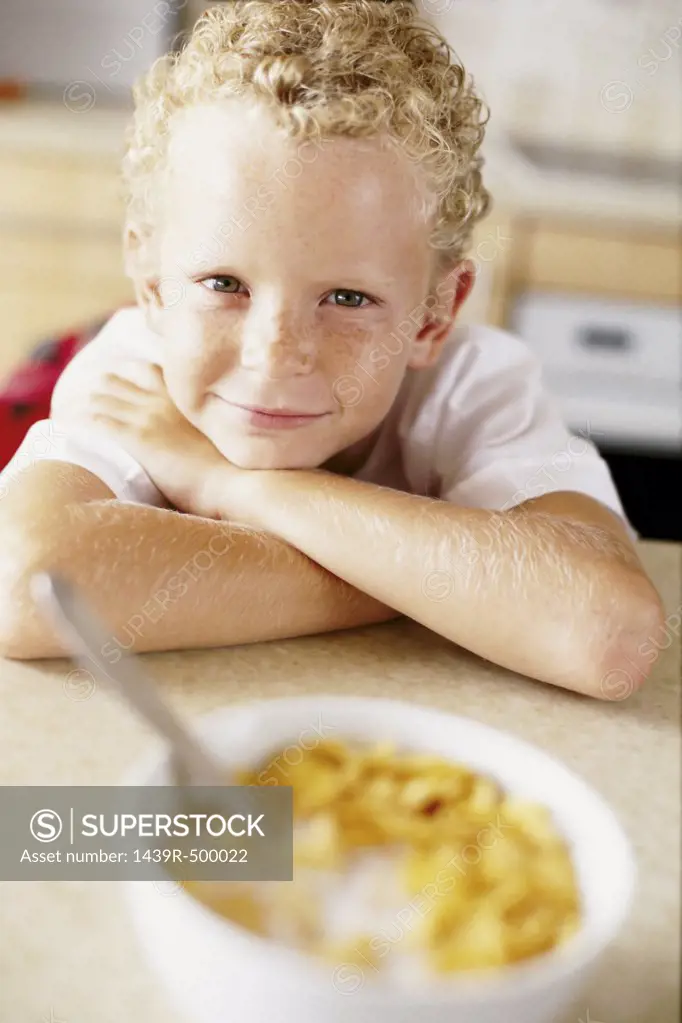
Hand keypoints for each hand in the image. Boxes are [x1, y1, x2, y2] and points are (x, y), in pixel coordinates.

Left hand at [85, 362, 237, 517]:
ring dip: (88, 405)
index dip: (126, 375)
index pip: (145, 370)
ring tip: (76, 415)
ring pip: (102, 398)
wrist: (232, 481)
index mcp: (183, 396)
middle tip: (91, 401)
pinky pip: (97, 421)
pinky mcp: (137, 439)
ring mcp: (148, 417)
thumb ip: (198, 424)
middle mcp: (162, 399)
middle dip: (100, 389)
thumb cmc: (231, 467)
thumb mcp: (217, 434)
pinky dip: (82, 422)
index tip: (116, 382)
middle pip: (117, 380)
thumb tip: (189, 435)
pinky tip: (72, 428)